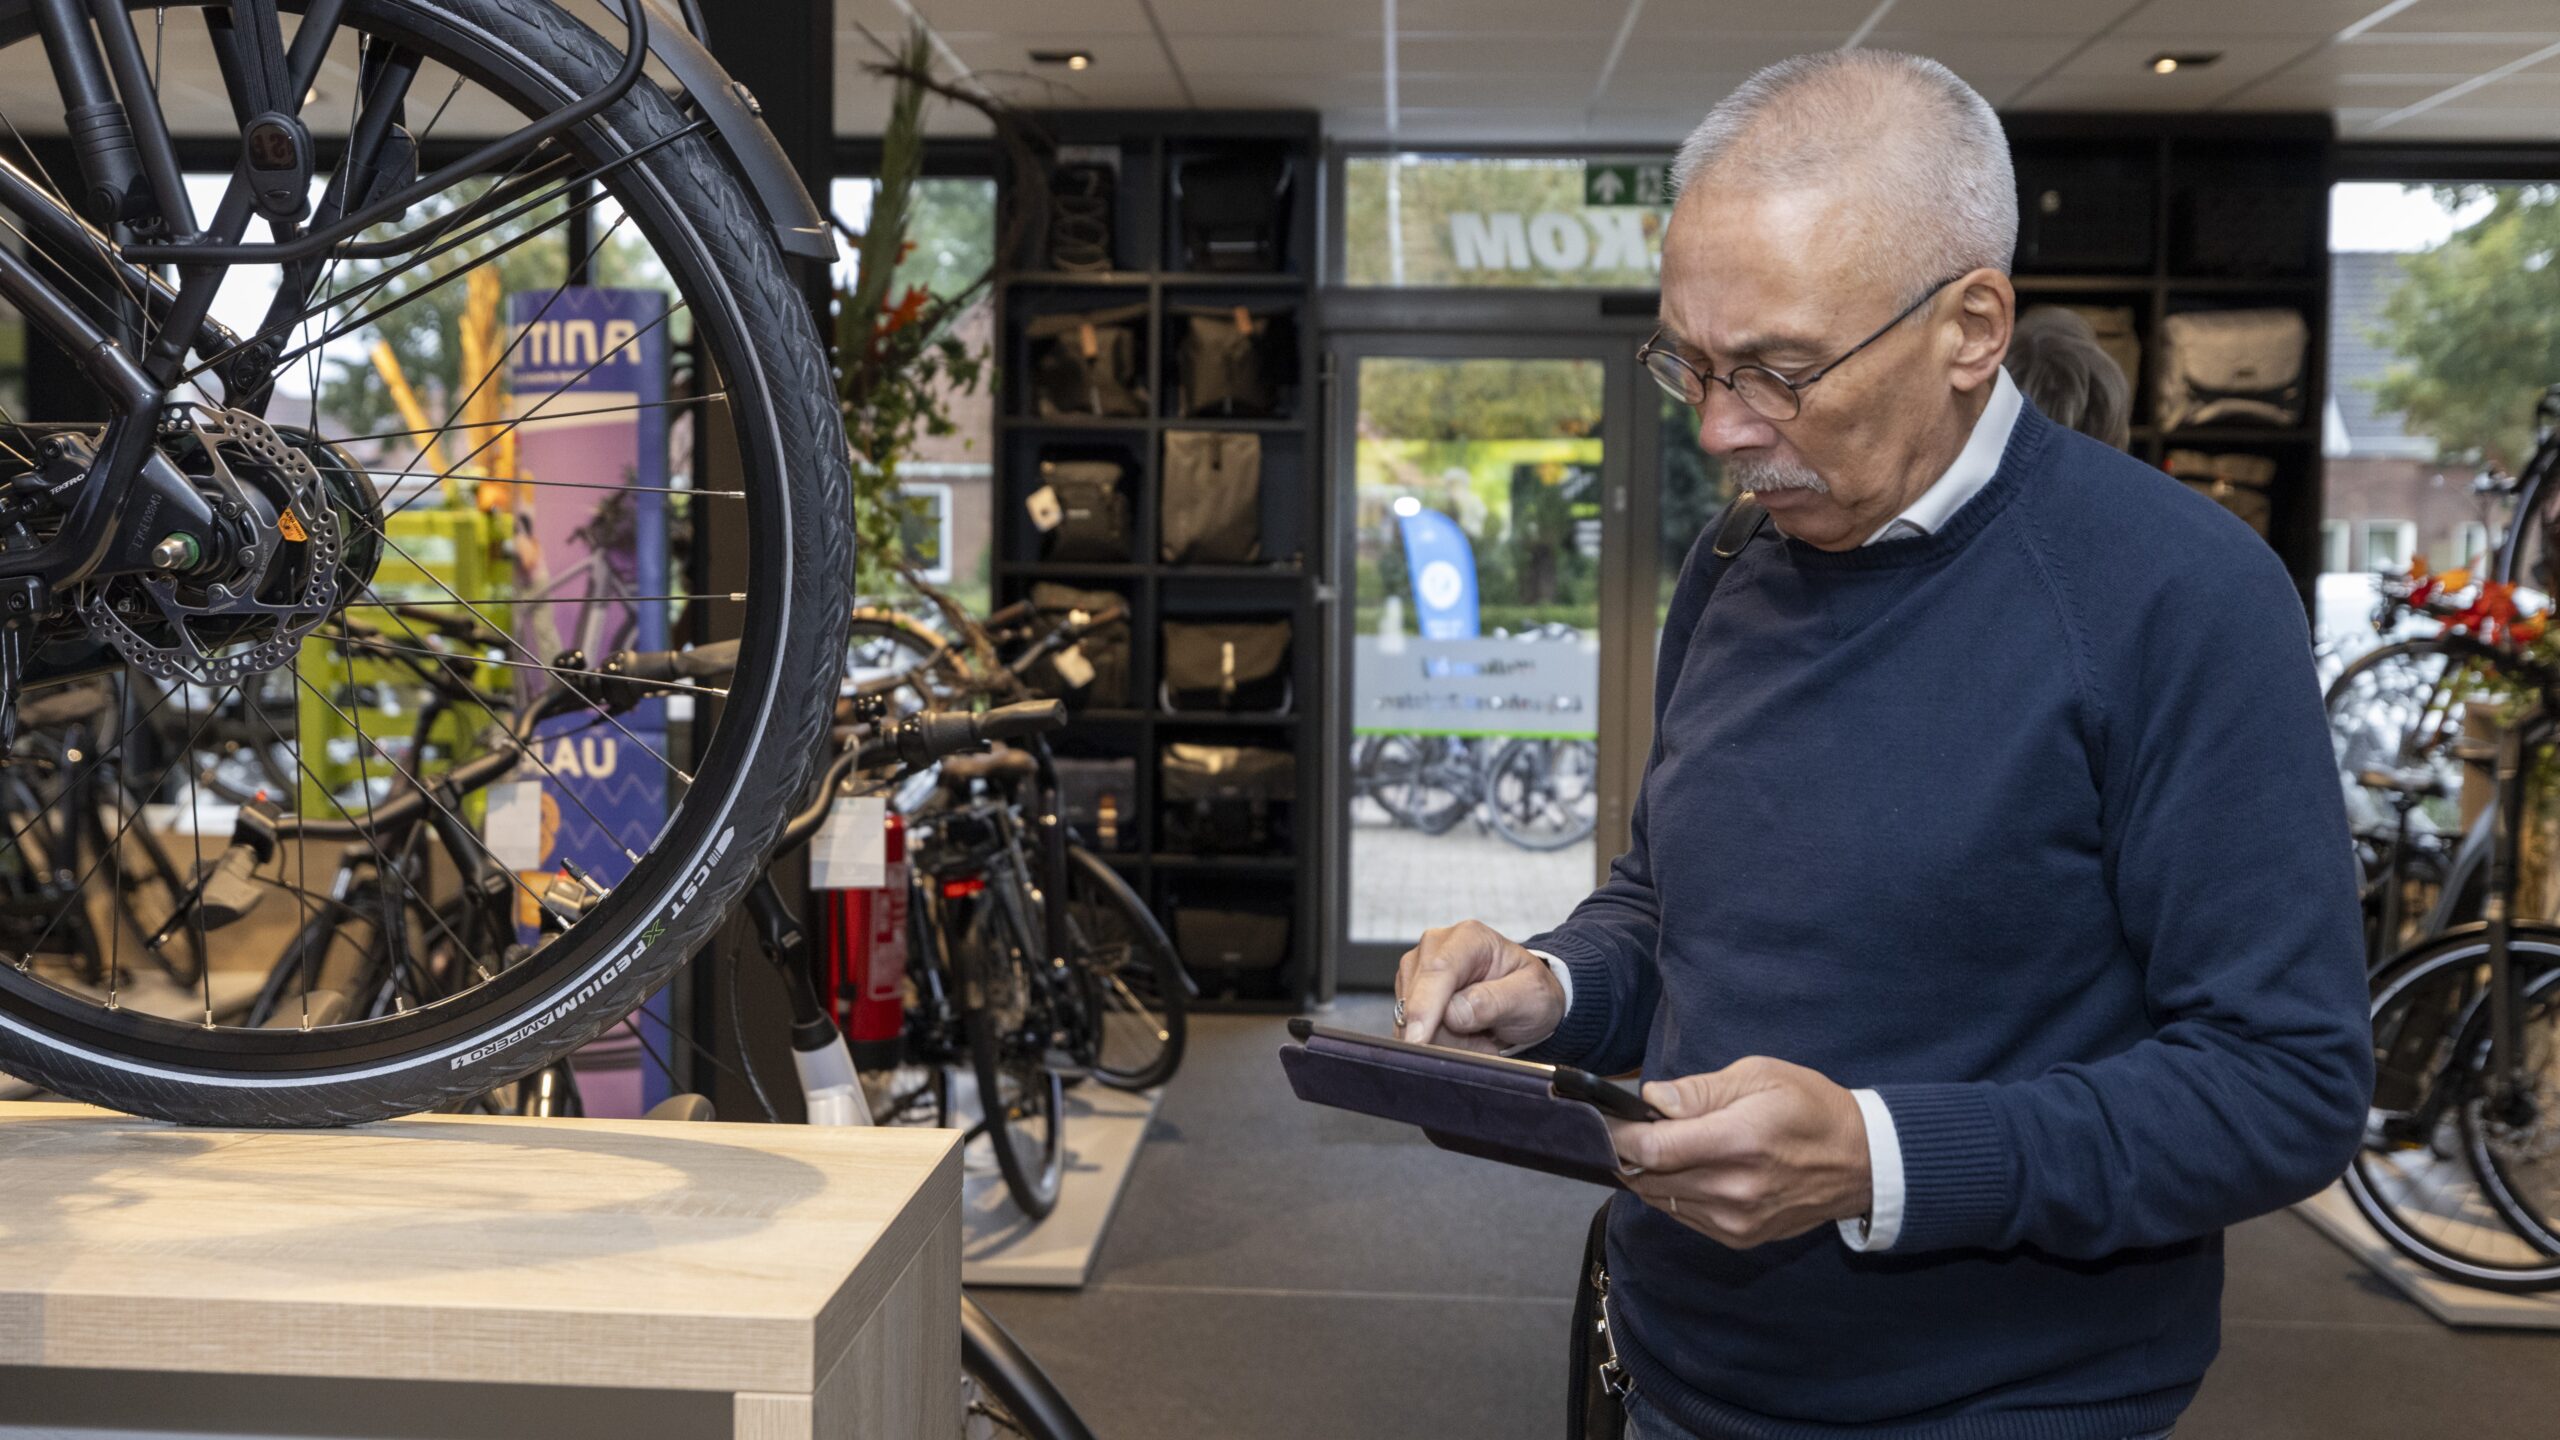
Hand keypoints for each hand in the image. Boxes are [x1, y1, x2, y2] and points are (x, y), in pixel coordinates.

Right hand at [1393, 920, 1566, 1052]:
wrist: (1525, 998)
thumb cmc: (1531, 992)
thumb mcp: (1530, 997)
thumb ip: (1494, 1001)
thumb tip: (1452, 1012)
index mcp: (1469, 937)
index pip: (1438, 970)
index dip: (1424, 1006)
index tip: (1418, 1040)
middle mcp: (1437, 945)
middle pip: (1419, 996)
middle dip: (1445, 1033)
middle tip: (1485, 1044)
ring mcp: (1419, 967)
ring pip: (1410, 1015)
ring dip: (1444, 1039)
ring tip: (1479, 1036)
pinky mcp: (1410, 990)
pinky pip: (1409, 1025)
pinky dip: (1436, 1039)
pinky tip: (1464, 1037)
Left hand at [1605, 1056, 1872, 1248]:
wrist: (1863, 1161)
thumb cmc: (1811, 1107)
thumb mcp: (1758, 1076)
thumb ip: (1699, 1091)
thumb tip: (1651, 1100)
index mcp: (1738, 1142)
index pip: (1652, 1148)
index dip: (1618, 1133)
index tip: (1605, 1117)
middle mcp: (1734, 1190)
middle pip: (1648, 1176)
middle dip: (1629, 1150)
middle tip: (1628, 1126)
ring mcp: (1737, 1221)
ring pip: (1660, 1199)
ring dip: (1650, 1173)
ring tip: (1663, 1144)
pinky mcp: (1741, 1237)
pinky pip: (1684, 1215)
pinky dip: (1674, 1192)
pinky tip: (1690, 1168)